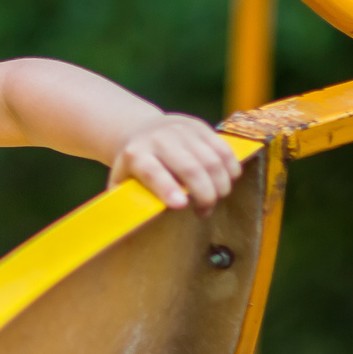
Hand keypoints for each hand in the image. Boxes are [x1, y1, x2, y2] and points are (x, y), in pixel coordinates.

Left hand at [109, 114, 243, 211]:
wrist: (141, 129)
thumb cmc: (134, 166)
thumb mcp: (121, 180)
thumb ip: (124, 201)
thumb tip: (126, 226)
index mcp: (136, 155)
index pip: (153, 172)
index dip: (168, 188)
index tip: (182, 205)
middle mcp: (159, 140)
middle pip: (190, 168)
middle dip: (204, 194)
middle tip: (204, 211)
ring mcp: (182, 131)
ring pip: (212, 160)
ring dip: (220, 185)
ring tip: (217, 198)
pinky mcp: (201, 127)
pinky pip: (224, 149)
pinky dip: (231, 169)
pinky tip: (228, 181)